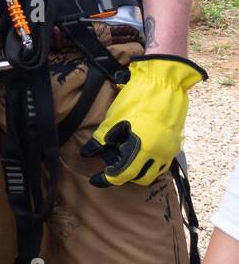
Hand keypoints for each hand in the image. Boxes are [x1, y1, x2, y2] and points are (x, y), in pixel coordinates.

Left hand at [81, 55, 205, 186]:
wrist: (164, 83)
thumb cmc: (137, 99)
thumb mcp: (114, 120)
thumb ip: (101, 139)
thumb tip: (87, 153)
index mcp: (143, 149)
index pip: (122, 175)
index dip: (106, 179)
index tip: (94, 180)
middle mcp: (160, 154)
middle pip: (139, 178)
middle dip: (123, 176)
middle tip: (110, 167)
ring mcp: (170, 149)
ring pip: (153, 172)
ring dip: (138, 170)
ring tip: (124, 158)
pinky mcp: (176, 142)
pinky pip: (162, 161)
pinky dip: (149, 162)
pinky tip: (138, 151)